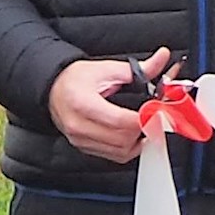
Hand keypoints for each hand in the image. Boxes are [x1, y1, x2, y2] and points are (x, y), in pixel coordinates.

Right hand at [46, 50, 173, 164]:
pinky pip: (114, 155)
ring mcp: (80, 139)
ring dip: (138, 140)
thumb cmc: (76, 78)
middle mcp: (78, 125)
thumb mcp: (106, 68)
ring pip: (121, 151)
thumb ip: (138, 69)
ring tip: (144, 124)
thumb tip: (161, 58)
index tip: (158, 112)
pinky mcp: (84, 147)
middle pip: (123, 138)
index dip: (144, 119)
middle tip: (155, 117)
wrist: (53, 88)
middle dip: (144, 129)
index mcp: (82, 103)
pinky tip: (132, 134)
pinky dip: (128, 147)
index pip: (120, 120)